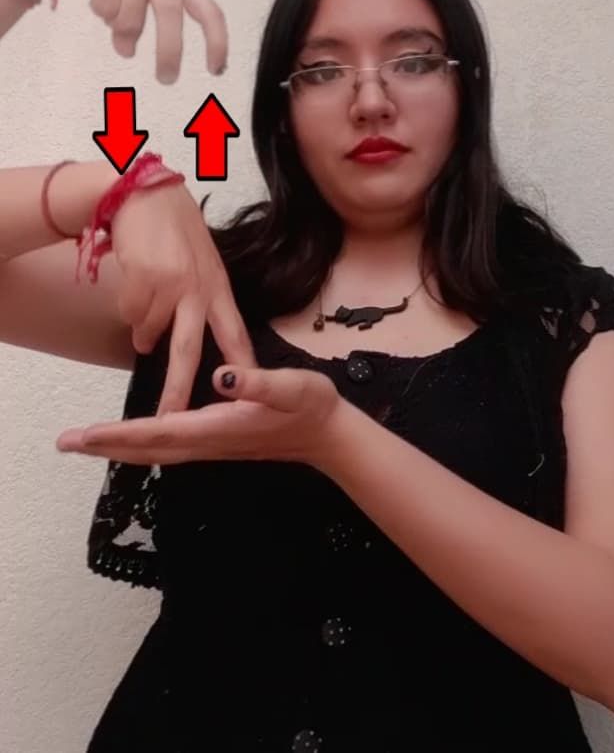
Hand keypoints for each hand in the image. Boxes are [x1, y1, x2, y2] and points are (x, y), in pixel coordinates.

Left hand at [56, 364, 343, 468]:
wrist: (330, 435)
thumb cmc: (312, 406)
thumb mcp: (291, 387)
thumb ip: (258, 383)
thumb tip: (223, 377)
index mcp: (220, 426)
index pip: (160, 431)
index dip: (120, 433)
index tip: (85, 434)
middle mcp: (210, 441)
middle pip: (148, 449)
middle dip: (106, 446)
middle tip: (66, 443)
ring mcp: (213, 445)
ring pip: (156, 451)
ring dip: (119, 447)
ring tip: (88, 442)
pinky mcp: (218, 441)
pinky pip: (170, 447)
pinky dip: (143, 445)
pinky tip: (134, 440)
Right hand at [57, 0, 226, 82]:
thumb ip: (135, 26)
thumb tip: (126, 51)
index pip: (208, 10)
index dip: (217, 39)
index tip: (216, 70)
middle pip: (171, 10)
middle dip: (169, 48)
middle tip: (165, 78)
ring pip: (131, 11)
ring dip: (122, 29)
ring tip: (113, 27)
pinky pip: (106, 1)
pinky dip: (102, 13)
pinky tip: (98, 7)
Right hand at [110, 180, 255, 413]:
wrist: (144, 192)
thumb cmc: (173, 227)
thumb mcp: (201, 261)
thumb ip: (201, 297)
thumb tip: (180, 339)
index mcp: (218, 287)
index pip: (235, 335)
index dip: (242, 367)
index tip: (252, 397)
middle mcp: (198, 290)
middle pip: (188, 352)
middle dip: (178, 390)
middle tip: (170, 419)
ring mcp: (171, 285)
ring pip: (147, 331)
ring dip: (142, 329)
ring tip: (145, 298)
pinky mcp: (144, 279)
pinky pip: (128, 313)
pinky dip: (126, 306)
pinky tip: (133, 281)